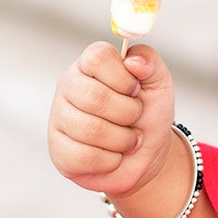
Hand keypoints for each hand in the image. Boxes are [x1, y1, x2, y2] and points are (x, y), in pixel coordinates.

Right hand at [48, 39, 176, 197]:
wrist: (147, 156)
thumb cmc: (148, 116)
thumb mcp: (158, 84)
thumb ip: (150, 63)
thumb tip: (133, 60)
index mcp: (90, 65)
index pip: (98, 57)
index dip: (123, 78)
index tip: (135, 90)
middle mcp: (69, 86)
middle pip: (95, 97)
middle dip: (128, 113)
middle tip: (134, 119)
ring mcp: (59, 118)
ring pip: (91, 130)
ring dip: (122, 140)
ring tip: (127, 139)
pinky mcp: (59, 150)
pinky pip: (85, 157)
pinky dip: (110, 160)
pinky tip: (112, 155)